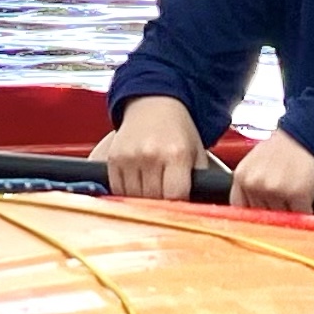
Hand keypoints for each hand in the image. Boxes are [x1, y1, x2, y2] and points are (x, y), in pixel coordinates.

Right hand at [91, 97, 212, 200]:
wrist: (153, 105)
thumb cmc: (178, 131)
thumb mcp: (197, 153)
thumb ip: (199, 180)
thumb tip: (196, 207)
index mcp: (177, 154)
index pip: (175, 196)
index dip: (178, 205)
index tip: (179, 203)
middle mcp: (151, 155)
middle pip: (153, 200)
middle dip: (160, 203)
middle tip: (165, 196)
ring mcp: (130, 157)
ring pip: (133, 198)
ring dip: (142, 200)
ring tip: (151, 187)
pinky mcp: (114, 159)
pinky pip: (117, 190)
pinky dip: (126, 193)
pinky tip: (137, 184)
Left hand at [226, 128, 313, 210]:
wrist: (309, 131)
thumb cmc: (286, 145)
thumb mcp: (257, 162)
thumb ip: (251, 183)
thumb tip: (252, 209)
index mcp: (242, 176)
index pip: (239, 209)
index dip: (253, 214)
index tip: (261, 216)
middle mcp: (255, 184)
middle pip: (262, 215)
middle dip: (273, 212)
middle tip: (284, 201)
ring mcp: (275, 190)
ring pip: (282, 217)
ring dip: (290, 211)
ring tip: (296, 194)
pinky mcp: (297, 193)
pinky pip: (300, 214)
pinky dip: (306, 211)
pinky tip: (307, 199)